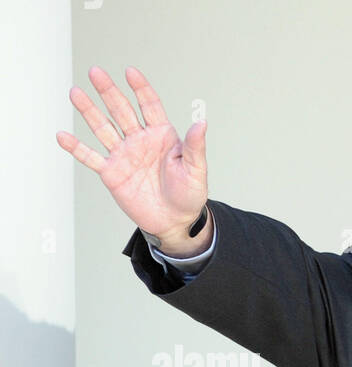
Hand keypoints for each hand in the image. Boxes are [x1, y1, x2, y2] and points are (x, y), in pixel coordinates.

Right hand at [56, 66, 210, 255]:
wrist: (175, 222)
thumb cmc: (189, 195)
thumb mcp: (196, 171)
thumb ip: (196, 147)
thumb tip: (201, 122)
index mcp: (162, 136)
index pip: (149, 105)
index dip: (140, 88)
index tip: (130, 72)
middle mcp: (140, 140)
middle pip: (121, 110)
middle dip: (109, 91)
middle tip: (95, 72)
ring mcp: (124, 155)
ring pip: (103, 128)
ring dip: (89, 111)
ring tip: (75, 92)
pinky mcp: (112, 173)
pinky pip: (91, 157)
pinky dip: (76, 148)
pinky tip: (62, 136)